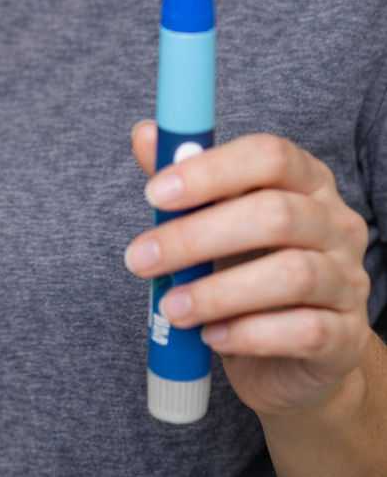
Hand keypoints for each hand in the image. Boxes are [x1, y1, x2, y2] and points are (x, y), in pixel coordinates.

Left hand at [125, 122, 371, 417]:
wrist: (292, 357)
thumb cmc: (249, 269)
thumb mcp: (216, 221)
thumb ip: (185, 182)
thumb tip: (145, 135)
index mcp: (307, 180)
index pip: (269, 155)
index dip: (210, 171)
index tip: (154, 194)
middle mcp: (337, 223)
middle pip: (275, 215)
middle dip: (197, 236)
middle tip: (142, 259)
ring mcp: (349, 280)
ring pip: (291, 275)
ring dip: (218, 293)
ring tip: (172, 307)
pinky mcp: (350, 336)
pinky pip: (305, 332)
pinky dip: (250, 335)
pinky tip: (212, 337)